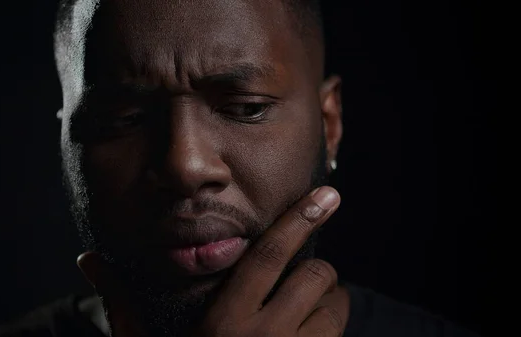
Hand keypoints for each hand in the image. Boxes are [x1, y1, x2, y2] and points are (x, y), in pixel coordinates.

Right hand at [190, 186, 342, 336]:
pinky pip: (338, 330)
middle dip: (322, 270)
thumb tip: (184, 271)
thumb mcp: (196, 333)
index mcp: (225, 320)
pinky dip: (335, 320)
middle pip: (311, 276)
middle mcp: (263, 334)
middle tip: (318, 277)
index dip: (298, 221)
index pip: (267, 256)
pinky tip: (322, 328)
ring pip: (332, 305)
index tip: (323, 196)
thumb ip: (199, 303)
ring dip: (332, 298)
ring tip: (321, 304)